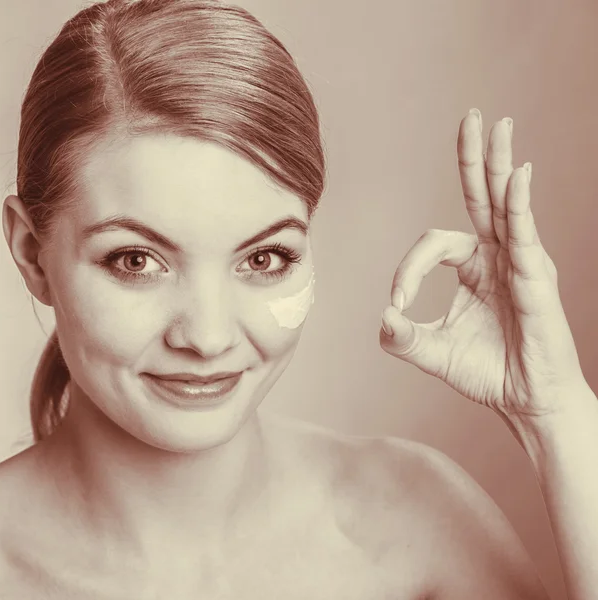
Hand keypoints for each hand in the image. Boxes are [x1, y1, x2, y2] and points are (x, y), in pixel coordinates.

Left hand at [380, 110, 588, 424]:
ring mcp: (519, 263)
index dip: (408, 269)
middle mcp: (497, 256)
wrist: (526, 402)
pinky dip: (521, 205)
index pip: (434, 244)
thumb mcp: (433, 352)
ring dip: (499, 165)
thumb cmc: (486, 372)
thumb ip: (403, 337)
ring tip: (497, 125)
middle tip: (471, 116)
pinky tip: (517, 176)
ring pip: (506, 205)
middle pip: (483, 197)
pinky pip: (526, 234)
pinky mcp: (536, 278)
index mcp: (473, 267)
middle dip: (474, 158)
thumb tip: (382, 317)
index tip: (398, 304)